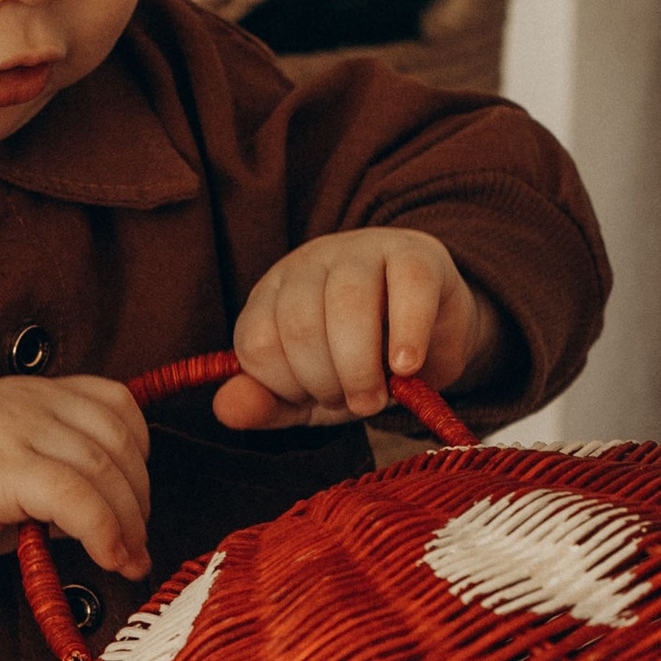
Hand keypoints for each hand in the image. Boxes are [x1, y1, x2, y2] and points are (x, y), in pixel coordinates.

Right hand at [0, 373, 150, 581]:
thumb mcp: (16, 479)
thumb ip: (64, 481)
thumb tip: (117, 517)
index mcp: (31, 393)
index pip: (113, 401)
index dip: (140, 451)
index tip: (136, 496)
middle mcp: (26, 400)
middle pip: (115, 439)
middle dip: (139, 498)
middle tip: (137, 542)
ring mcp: (12, 428)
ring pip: (101, 469)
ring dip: (127, 522)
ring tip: (127, 558)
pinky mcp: (0, 466)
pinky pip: (74, 497)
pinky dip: (103, 531)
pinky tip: (109, 557)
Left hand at [216, 231, 495, 430]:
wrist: (435, 339)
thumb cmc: (363, 365)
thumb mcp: (308, 394)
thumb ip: (267, 403)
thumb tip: (225, 409)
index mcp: (273, 293)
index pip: (257, 343)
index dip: (288, 386)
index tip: (318, 399)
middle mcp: (309, 263)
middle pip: (300, 324)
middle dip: (326, 381)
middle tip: (356, 403)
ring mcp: (363, 251)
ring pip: (347, 302)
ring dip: (360, 366)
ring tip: (379, 396)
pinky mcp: (416, 255)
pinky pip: (407, 288)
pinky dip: (407, 335)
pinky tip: (407, 366)